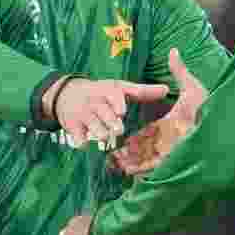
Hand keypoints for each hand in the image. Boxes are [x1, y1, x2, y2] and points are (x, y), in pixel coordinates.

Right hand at [51, 77, 168, 148]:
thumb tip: (167, 89)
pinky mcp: (72, 126)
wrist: (68, 95)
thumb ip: (143, 92)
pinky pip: (78, 137)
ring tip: (104, 138)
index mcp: (107, 90)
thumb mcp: (120, 88)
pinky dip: (83, 142)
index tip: (122, 112)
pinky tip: (86, 146)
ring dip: (99, 133)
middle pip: (103, 112)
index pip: (113, 94)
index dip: (117, 103)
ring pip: (92, 126)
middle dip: (110, 121)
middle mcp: (94, 101)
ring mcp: (82, 114)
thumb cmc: (102, 93)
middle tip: (118, 129)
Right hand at [110, 48, 206, 175]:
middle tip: (109, 151)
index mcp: (168, 125)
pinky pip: (152, 167)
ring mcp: (169, 152)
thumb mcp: (191, 88)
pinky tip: (126, 170)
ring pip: (144, 158)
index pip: (147, 132)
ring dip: (129, 161)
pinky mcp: (171, 161)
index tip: (119, 136)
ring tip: (112, 162)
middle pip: (142, 148)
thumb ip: (179, 71)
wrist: (217, 126)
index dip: (133, 136)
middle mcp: (167, 140)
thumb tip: (173, 50)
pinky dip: (139, 169)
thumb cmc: (206, 108)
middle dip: (126, 151)